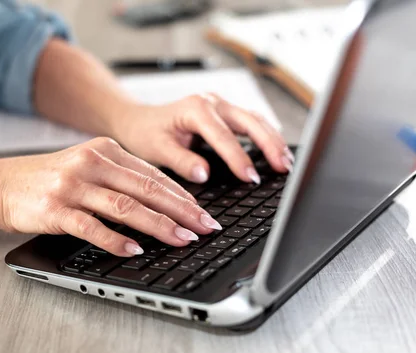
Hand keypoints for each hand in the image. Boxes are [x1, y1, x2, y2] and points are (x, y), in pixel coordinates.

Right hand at [0, 138, 221, 256]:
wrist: (2, 184)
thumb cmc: (50, 179)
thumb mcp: (88, 167)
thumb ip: (121, 178)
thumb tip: (164, 202)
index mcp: (105, 150)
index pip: (153, 174)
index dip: (182, 196)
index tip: (202, 213)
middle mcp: (91, 162)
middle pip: (147, 189)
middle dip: (182, 211)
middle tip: (205, 228)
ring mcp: (73, 185)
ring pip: (125, 207)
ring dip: (158, 226)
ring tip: (181, 240)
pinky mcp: (56, 209)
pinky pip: (92, 227)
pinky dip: (116, 240)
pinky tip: (135, 250)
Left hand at [110, 93, 294, 183]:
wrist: (138, 120)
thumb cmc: (145, 134)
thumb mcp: (156, 148)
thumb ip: (180, 160)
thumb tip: (204, 173)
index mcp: (195, 109)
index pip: (223, 137)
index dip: (238, 158)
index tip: (251, 178)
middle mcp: (211, 102)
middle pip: (249, 122)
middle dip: (269, 144)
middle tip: (283, 168)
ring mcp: (220, 105)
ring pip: (255, 120)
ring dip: (273, 139)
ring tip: (287, 163)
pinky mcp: (225, 113)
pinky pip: (252, 122)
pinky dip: (267, 135)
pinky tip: (277, 151)